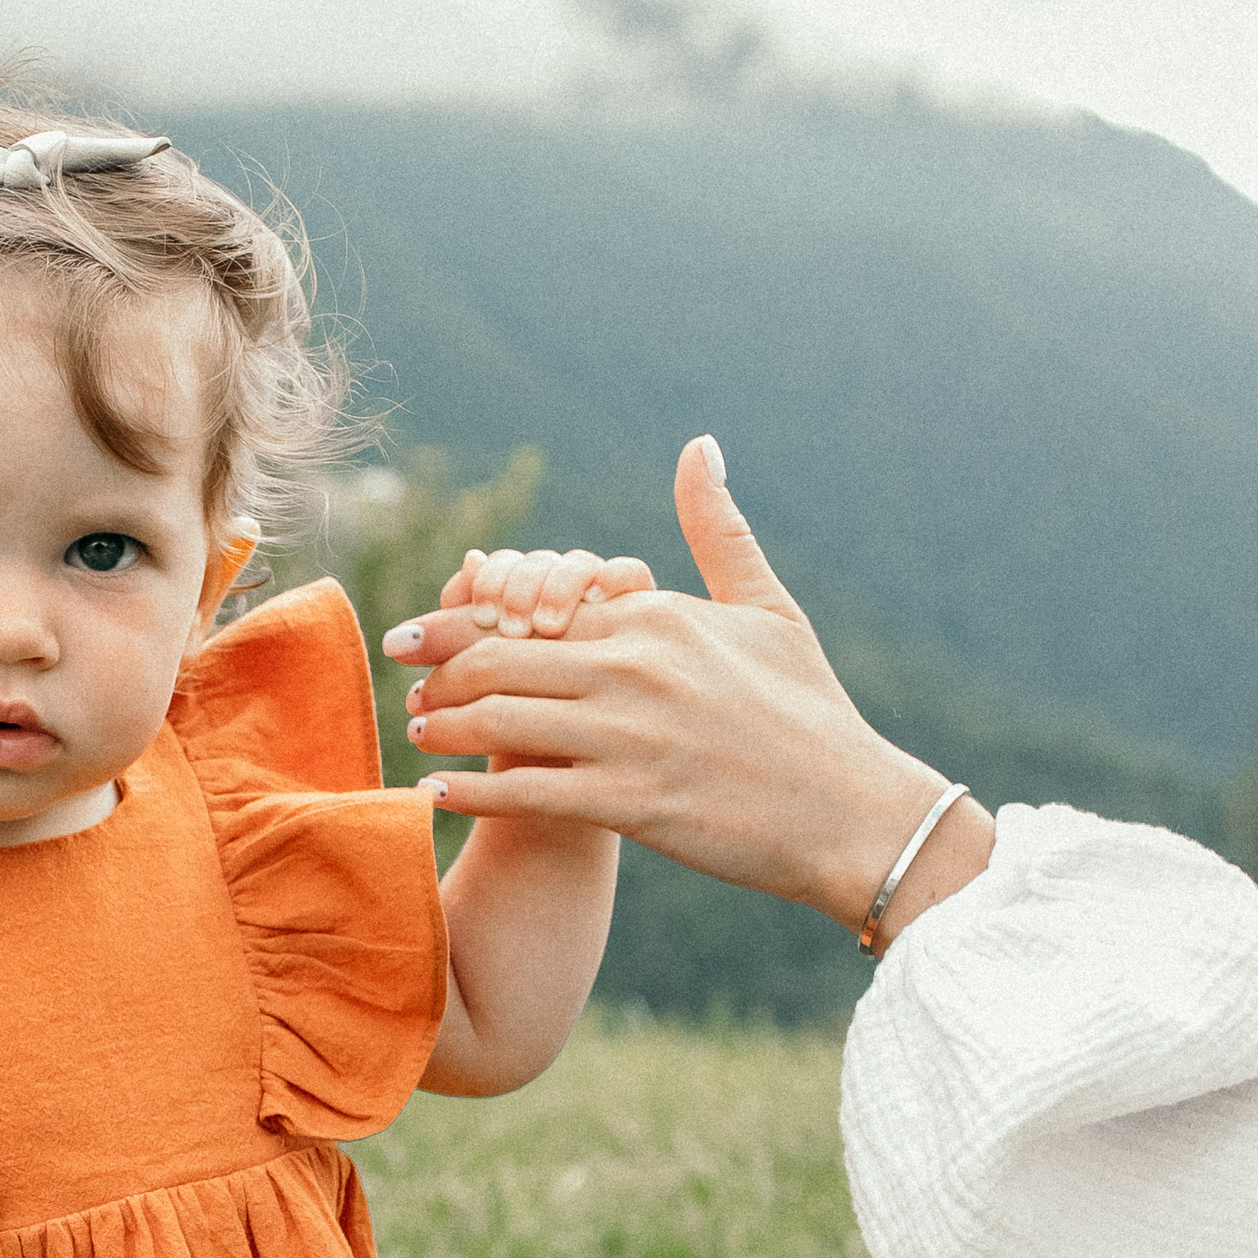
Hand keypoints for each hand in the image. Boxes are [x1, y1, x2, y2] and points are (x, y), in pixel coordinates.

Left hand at [383, 440, 992, 941]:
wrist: (853, 811)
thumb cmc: (811, 711)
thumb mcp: (767, 608)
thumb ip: (718, 529)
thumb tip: (698, 445)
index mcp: (655, 618)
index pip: (533, 607)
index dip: (463, 619)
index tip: (418, 633)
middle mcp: (634, 669)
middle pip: (498, 656)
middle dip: (436, 668)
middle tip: (403, 682)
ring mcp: (629, 738)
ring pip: (500, 720)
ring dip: (443, 727)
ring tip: (417, 733)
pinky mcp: (631, 804)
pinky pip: (525, 792)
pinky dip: (471, 793)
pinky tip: (435, 799)